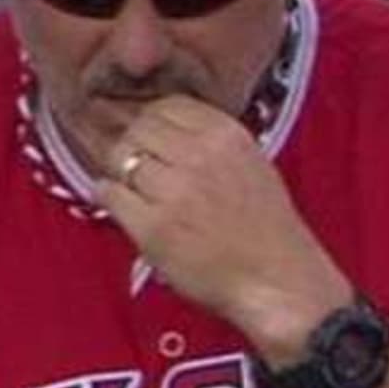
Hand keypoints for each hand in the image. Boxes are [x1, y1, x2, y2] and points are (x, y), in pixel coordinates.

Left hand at [93, 95, 348, 355]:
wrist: (278, 281)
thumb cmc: (267, 231)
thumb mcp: (253, 165)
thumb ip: (212, 143)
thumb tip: (165, 131)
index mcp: (227, 136)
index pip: (167, 106)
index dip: (154, 123)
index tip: (153, 140)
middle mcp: (199, 156)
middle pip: (138, 129)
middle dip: (133, 147)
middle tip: (138, 169)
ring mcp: (174, 191)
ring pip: (120, 158)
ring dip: (120, 173)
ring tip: (135, 192)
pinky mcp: (153, 226)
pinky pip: (110, 194)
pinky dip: (110, 198)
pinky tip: (126, 209)